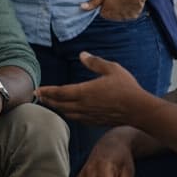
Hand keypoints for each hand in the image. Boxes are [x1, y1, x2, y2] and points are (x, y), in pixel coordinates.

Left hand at [34, 52, 153, 125]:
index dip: (47, 91)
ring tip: (50, 103)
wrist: (139, 110)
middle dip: (48, 100)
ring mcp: (89, 115)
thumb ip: (95, 62)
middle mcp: (84, 105)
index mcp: (85, 92)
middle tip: (39, 96)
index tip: (37, 89)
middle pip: (60, 104)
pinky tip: (68, 112)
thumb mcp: (111, 69)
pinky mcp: (95, 122)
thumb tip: (82, 54)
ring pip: (67, 113)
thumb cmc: (126, 88)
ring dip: (57, 108)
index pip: (60, 92)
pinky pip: (77, 119)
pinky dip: (68, 115)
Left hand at [80, 0, 149, 19]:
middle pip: (111, 15)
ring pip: (120, 16)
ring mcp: (126, 17)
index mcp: (107, 12)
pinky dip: (129, 10)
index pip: (102, 12)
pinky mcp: (134, 16)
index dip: (105, 4)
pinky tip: (130, 2)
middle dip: (112, 8)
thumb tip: (81, 7)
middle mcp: (116, 17)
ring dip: (121, 10)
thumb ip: (93, 2)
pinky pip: (129, 15)